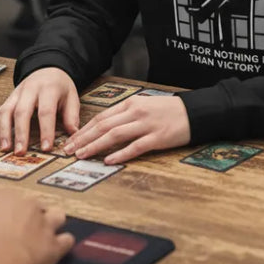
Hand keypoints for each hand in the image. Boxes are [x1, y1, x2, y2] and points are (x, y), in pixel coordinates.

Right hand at [0, 68, 78, 155]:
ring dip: (4, 131)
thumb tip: (74, 136)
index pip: (46, 111)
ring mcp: (16, 94)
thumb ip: (72, 116)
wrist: (47, 68)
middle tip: (21, 152)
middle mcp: (30, 90)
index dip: (46, 130)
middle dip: (21, 133)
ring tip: (5, 149)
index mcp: (48, 89)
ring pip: (6, 111)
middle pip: (22, 111)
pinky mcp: (8, 99)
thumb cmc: (60, 86)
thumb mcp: (71, 97)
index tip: (46, 148)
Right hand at [0, 190, 73, 263]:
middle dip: (30, 215)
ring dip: (53, 222)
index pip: (8, 199)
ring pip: (58, 215)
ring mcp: (45, 223)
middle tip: (21, 231)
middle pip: (35, 204)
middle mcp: (29, 205)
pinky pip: (67, 240)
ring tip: (46, 233)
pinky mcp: (55, 244)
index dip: (5, 212)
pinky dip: (63, 245)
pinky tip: (58, 250)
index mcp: (5, 197)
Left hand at [63, 95, 190, 163]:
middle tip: (68, 150)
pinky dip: (121, 154)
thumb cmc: (168, 110)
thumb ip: (126, 114)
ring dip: (96, 146)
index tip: (71, 140)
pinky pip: (135, 146)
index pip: (102, 117)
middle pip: (104, 126)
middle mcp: (136, 112)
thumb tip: (105, 128)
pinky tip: (109, 161)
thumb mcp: (145, 106)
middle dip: (84, 138)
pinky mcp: (158, 137)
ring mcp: (146, 124)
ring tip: (82, 155)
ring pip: (115, 135)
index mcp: (131, 103)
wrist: (195, 111)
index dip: (84, 129)